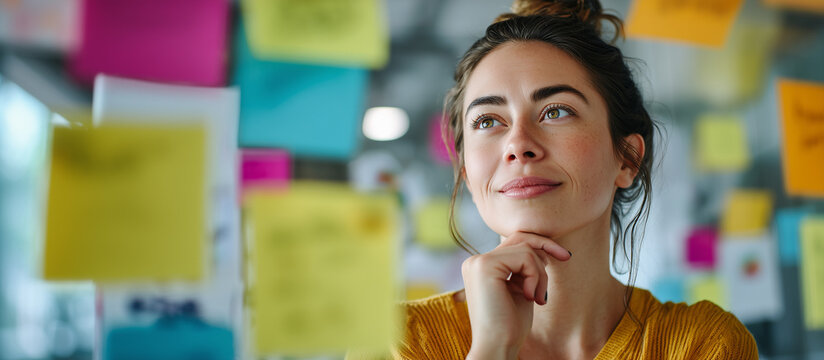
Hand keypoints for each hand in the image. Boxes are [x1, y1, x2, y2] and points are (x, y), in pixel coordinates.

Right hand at [462, 232, 571, 358]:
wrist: (497, 347)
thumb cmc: (510, 326)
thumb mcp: (521, 290)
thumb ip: (525, 269)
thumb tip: (542, 249)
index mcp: (481, 266)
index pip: (514, 242)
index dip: (541, 245)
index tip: (565, 256)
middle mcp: (475, 261)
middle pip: (520, 238)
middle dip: (546, 248)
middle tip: (564, 261)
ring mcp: (478, 262)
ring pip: (526, 249)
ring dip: (540, 274)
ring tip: (537, 297)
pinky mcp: (485, 266)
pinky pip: (525, 258)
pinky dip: (535, 277)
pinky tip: (530, 297)